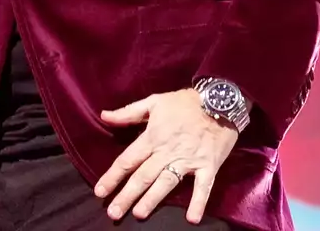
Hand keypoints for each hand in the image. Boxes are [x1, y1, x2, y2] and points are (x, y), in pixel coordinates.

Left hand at [95, 89, 237, 223]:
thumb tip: (104, 116)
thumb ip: (128, 112)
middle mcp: (167, 151)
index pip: (128, 160)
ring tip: (138, 214)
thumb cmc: (185, 102)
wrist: (220, 99)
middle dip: (127, 195)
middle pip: (143, 176)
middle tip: (113, 212)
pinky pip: (203, 187)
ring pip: (166, 183)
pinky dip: (198, 202)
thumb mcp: (154, 101)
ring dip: (152, 200)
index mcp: (152, 137)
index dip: (112, 176)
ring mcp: (188, 160)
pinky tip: (192, 219)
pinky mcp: (208, 166)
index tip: (99, 191)